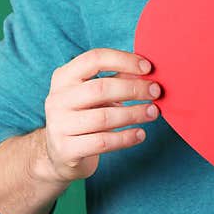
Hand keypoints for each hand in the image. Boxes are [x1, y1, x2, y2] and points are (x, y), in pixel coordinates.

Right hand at [33, 48, 161, 183]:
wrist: (60, 154)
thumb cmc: (84, 115)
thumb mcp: (95, 94)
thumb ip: (117, 78)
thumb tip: (148, 70)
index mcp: (64, 77)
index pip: (94, 59)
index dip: (123, 60)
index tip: (148, 68)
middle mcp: (57, 99)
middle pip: (100, 88)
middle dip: (133, 89)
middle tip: (156, 92)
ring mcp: (59, 125)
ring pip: (104, 117)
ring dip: (134, 114)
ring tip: (153, 112)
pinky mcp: (66, 150)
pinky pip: (103, 142)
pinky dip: (126, 137)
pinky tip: (141, 134)